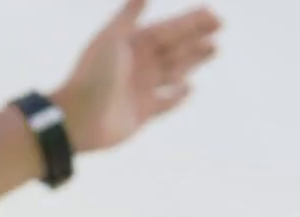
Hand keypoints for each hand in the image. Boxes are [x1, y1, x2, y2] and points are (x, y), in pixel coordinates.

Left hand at [54, 1, 221, 153]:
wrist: (78, 118)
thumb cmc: (92, 76)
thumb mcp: (111, 40)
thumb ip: (127, 16)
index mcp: (133, 45)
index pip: (169, 30)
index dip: (191, 22)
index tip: (213, 15)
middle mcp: (139, 64)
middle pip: (175, 47)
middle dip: (197, 36)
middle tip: (220, 26)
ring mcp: (141, 88)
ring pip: (175, 70)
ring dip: (194, 59)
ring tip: (214, 49)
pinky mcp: (142, 113)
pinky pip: (165, 102)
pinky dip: (178, 96)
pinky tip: (190, 88)